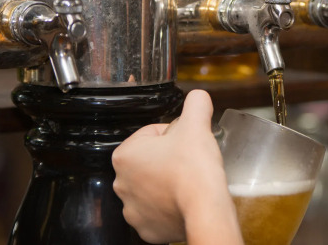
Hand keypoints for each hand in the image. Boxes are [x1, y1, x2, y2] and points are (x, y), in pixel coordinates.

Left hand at [112, 90, 238, 244]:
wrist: (205, 209)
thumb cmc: (194, 170)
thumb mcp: (196, 124)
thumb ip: (196, 103)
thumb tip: (198, 97)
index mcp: (125, 155)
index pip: (152, 133)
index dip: (174, 134)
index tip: (186, 142)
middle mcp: (122, 184)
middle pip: (150, 160)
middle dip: (169, 158)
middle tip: (189, 161)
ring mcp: (133, 210)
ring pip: (153, 186)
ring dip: (168, 181)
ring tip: (188, 180)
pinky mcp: (147, 229)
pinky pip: (158, 212)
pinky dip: (170, 206)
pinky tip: (184, 199)